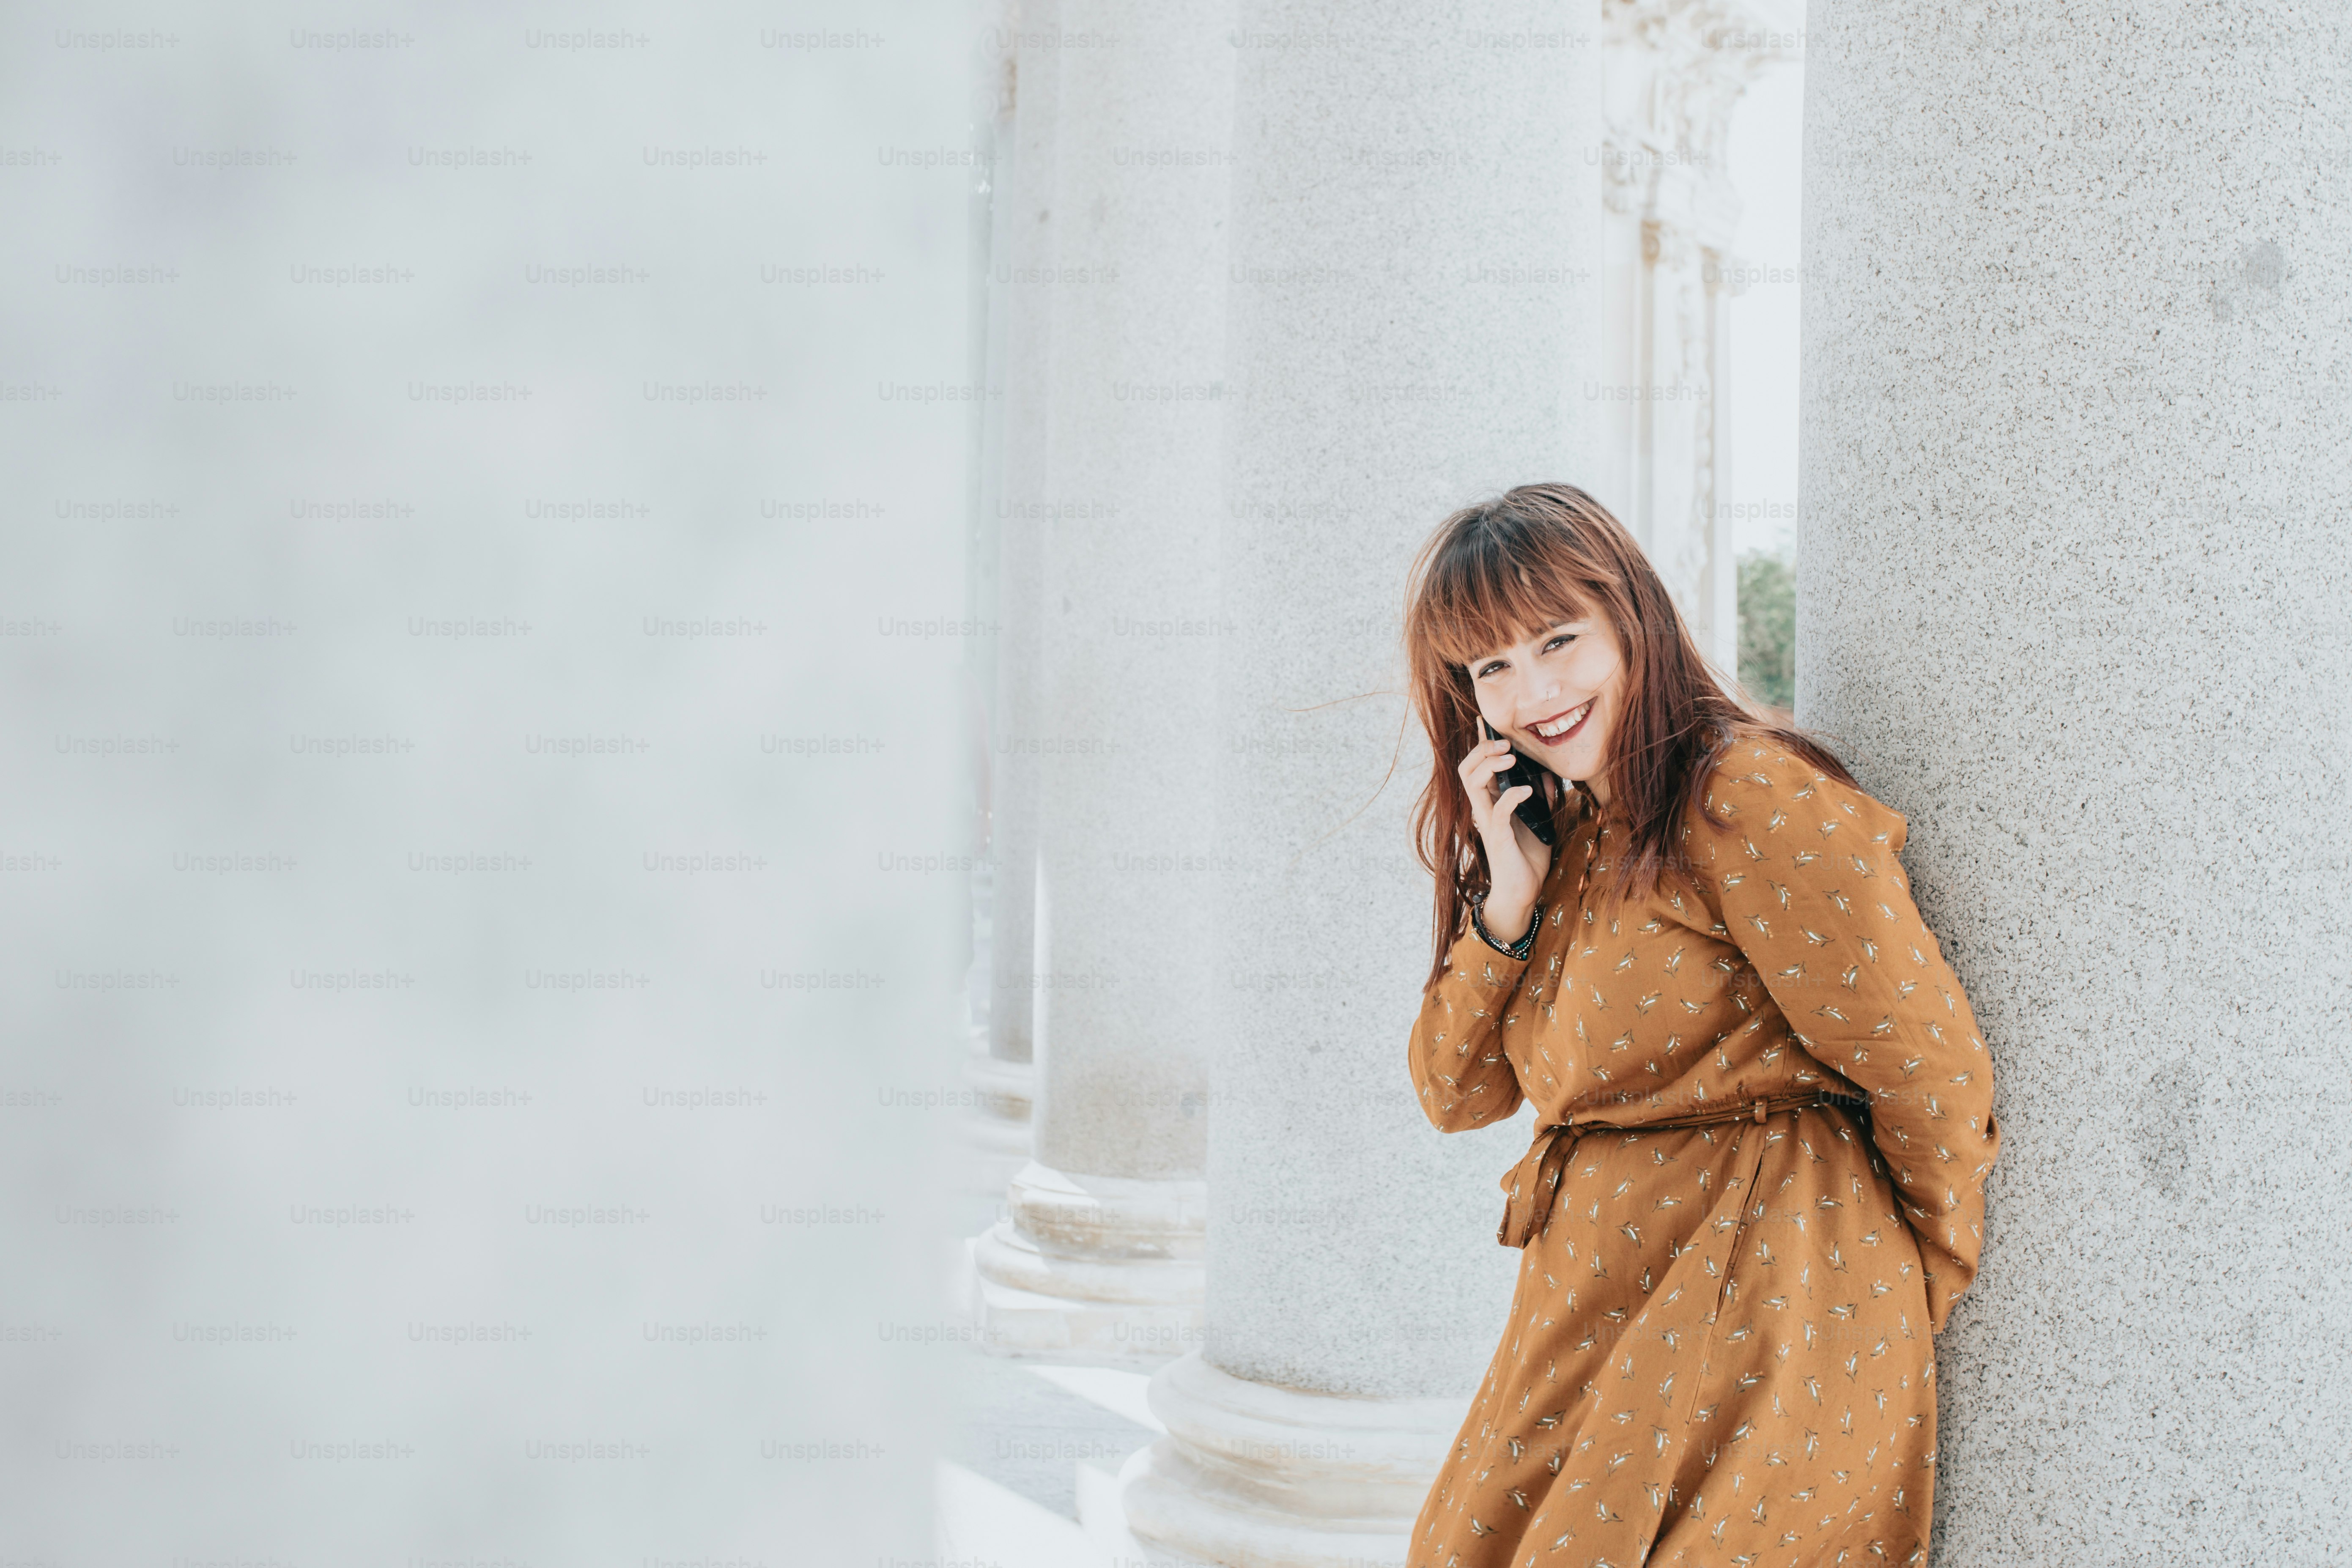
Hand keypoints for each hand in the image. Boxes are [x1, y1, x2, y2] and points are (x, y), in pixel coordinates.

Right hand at [1457, 731, 1556, 943]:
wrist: (1524, 891)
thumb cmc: (1528, 857)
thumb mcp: (1541, 820)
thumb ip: (1543, 796)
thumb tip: (1549, 773)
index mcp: (1491, 802)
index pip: (1478, 766)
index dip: (1480, 743)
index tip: (1485, 722)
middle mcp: (1484, 808)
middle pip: (1466, 768)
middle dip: (1482, 749)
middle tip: (1504, 744)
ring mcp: (1488, 821)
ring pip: (1472, 782)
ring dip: (1489, 765)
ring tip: (1509, 759)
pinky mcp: (1497, 836)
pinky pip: (1497, 809)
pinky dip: (1511, 795)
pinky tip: (1526, 790)